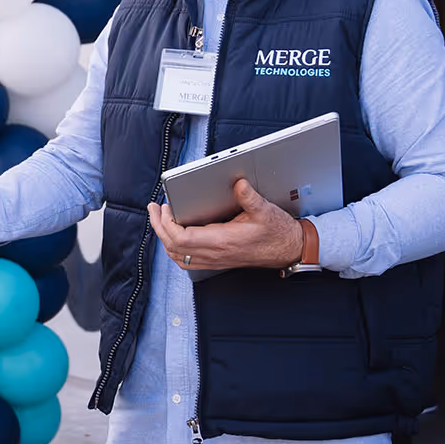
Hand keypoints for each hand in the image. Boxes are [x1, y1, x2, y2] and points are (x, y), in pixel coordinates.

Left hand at [146, 178, 303, 270]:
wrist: (290, 250)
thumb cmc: (278, 232)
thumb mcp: (265, 210)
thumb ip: (249, 197)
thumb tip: (237, 182)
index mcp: (223, 241)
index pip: (182, 239)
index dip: (167, 225)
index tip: (165, 208)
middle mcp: (216, 254)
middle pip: (174, 248)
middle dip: (159, 227)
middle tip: (154, 209)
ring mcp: (215, 260)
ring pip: (178, 257)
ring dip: (165, 238)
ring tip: (160, 220)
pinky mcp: (217, 261)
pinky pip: (187, 260)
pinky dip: (175, 248)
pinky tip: (174, 235)